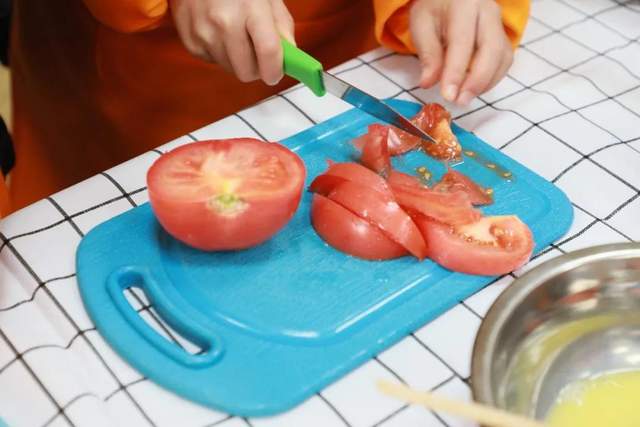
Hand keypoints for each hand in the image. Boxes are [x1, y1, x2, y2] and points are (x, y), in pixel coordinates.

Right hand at [170, 0, 294, 84]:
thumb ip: (281, 25)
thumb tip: (288, 56)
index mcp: (250, 7)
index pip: (268, 52)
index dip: (275, 70)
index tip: (276, 74)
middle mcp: (224, 22)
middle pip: (246, 71)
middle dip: (255, 69)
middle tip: (257, 55)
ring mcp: (203, 32)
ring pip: (229, 68)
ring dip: (236, 59)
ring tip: (235, 34)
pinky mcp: (189, 40)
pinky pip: (212, 61)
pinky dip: (218, 52)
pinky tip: (218, 31)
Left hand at [410, 0, 513, 104]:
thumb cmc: (434, 10)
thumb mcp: (421, 25)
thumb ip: (427, 53)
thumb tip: (428, 83)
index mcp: (464, 5)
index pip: (462, 42)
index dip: (456, 72)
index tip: (448, 95)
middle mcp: (487, 12)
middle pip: (492, 49)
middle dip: (477, 81)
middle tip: (460, 101)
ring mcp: (499, 25)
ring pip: (502, 57)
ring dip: (485, 83)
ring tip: (464, 97)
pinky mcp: (503, 38)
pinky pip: (504, 61)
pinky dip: (491, 79)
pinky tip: (474, 89)